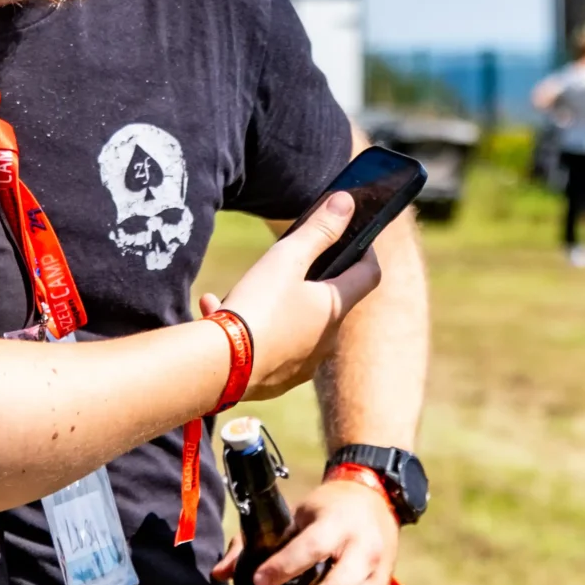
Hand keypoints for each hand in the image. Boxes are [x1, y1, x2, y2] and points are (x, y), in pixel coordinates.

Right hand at [216, 193, 379, 398]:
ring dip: (273, 307)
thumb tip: (346, 202)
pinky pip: (269, 348)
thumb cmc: (258, 307)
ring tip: (240, 293)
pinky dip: (251, 331)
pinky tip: (215, 312)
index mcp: (335, 308)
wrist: (223, 367)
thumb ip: (319, 230)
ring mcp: (304, 364)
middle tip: (286, 264)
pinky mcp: (278, 382)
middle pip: (328, 302)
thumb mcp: (287, 258)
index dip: (366, 252)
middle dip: (310, 281)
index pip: (369, 275)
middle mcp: (326, 340)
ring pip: (294, 326)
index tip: (356, 236)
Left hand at [244, 472, 399, 584]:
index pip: (314, 547)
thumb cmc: (326, 510)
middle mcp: (363, 554)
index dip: (286, 566)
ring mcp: (374, 581)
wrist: (376, 504)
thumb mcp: (294, 513)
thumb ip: (254, 541)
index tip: (257, 582)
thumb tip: (220, 574)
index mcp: (339, 525)